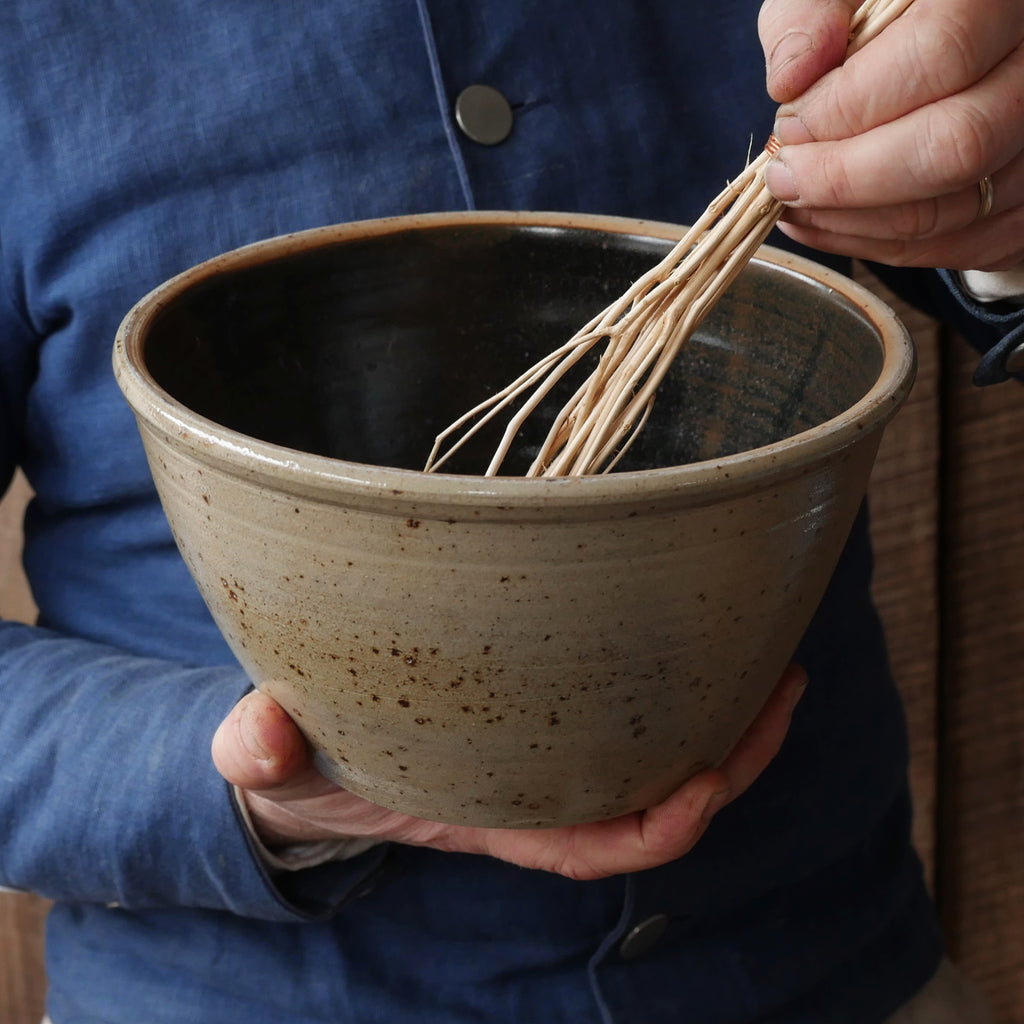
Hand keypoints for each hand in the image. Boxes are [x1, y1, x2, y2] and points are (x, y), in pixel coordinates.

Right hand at [211, 663, 806, 880]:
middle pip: (659, 792)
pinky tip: (699, 632)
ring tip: (776, 655)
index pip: (596, 844)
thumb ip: (263, 753)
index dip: (661, 825)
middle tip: (786, 686)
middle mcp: (534, 789)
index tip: (710, 784)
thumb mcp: (274, 762)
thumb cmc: (297, 767)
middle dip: (732, 757)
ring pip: (658, 749)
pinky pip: (626, 708)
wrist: (302, 752)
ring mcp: (544, 750)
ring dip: (724, 714)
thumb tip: (259, 740)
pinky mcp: (539, 708)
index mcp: (492, 816)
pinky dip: (674, 682)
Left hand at [757, 0, 1023, 269]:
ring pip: (960, 207)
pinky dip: (886, 247)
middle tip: (785, 177)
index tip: (790, 124)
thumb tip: (792, 78)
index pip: (941, 55)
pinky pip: (968, 244)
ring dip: (856, 222)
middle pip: (958, 145)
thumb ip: (811, 13)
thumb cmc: (879, 5)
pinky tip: (829, 224)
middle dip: (848, 178)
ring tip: (795, 203)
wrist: (938, 35)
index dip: (850, 105)